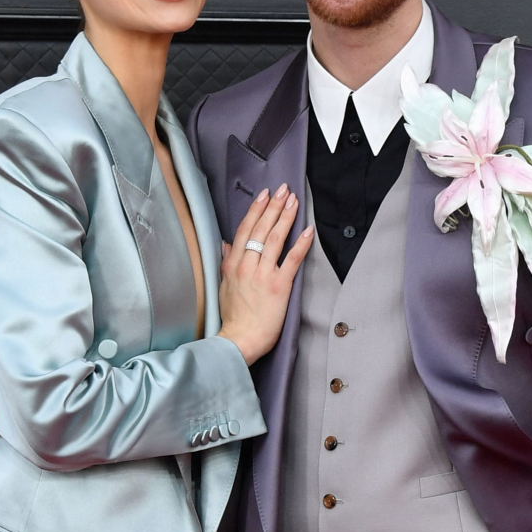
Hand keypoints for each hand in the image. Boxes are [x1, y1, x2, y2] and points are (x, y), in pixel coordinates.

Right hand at [218, 187, 314, 365]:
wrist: (239, 340)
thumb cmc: (233, 318)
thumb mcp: (224, 287)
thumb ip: (226, 263)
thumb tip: (226, 245)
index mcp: (233, 265)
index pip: (245, 230)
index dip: (256, 210)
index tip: (265, 195)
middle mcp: (247, 266)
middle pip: (261, 229)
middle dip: (274, 206)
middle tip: (284, 190)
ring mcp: (263, 275)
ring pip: (275, 239)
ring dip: (285, 217)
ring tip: (294, 202)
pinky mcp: (279, 286)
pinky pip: (291, 260)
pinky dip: (300, 244)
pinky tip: (307, 230)